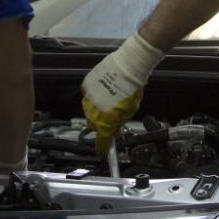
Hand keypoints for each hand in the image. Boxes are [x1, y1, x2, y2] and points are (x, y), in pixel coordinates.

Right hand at [81, 32, 163, 158]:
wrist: (127, 66)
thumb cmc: (132, 87)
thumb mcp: (130, 110)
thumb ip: (120, 122)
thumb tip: (115, 129)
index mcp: (105, 122)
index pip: (101, 142)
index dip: (102, 149)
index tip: (103, 152)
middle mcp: (93, 113)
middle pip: (94, 125)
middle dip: (102, 125)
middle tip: (112, 118)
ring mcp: (88, 99)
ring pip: (90, 111)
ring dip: (97, 110)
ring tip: (109, 101)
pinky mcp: (86, 86)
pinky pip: (88, 96)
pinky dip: (94, 96)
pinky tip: (104, 91)